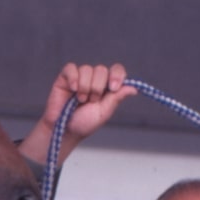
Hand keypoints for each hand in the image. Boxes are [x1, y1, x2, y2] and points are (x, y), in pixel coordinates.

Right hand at [20, 62, 135, 166]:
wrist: (65, 130)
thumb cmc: (84, 123)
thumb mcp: (104, 112)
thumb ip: (117, 98)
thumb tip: (134, 88)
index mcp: (107, 87)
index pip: (116, 70)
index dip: (117, 75)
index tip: (113, 88)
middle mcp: (94, 79)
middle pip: (102, 69)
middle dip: (97, 87)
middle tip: (91, 101)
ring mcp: (79, 77)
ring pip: (87, 69)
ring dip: (85, 87)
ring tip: (80, 100)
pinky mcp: (65, 77)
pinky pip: (71, 68)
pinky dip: (73, 78)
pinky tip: (72, 89)